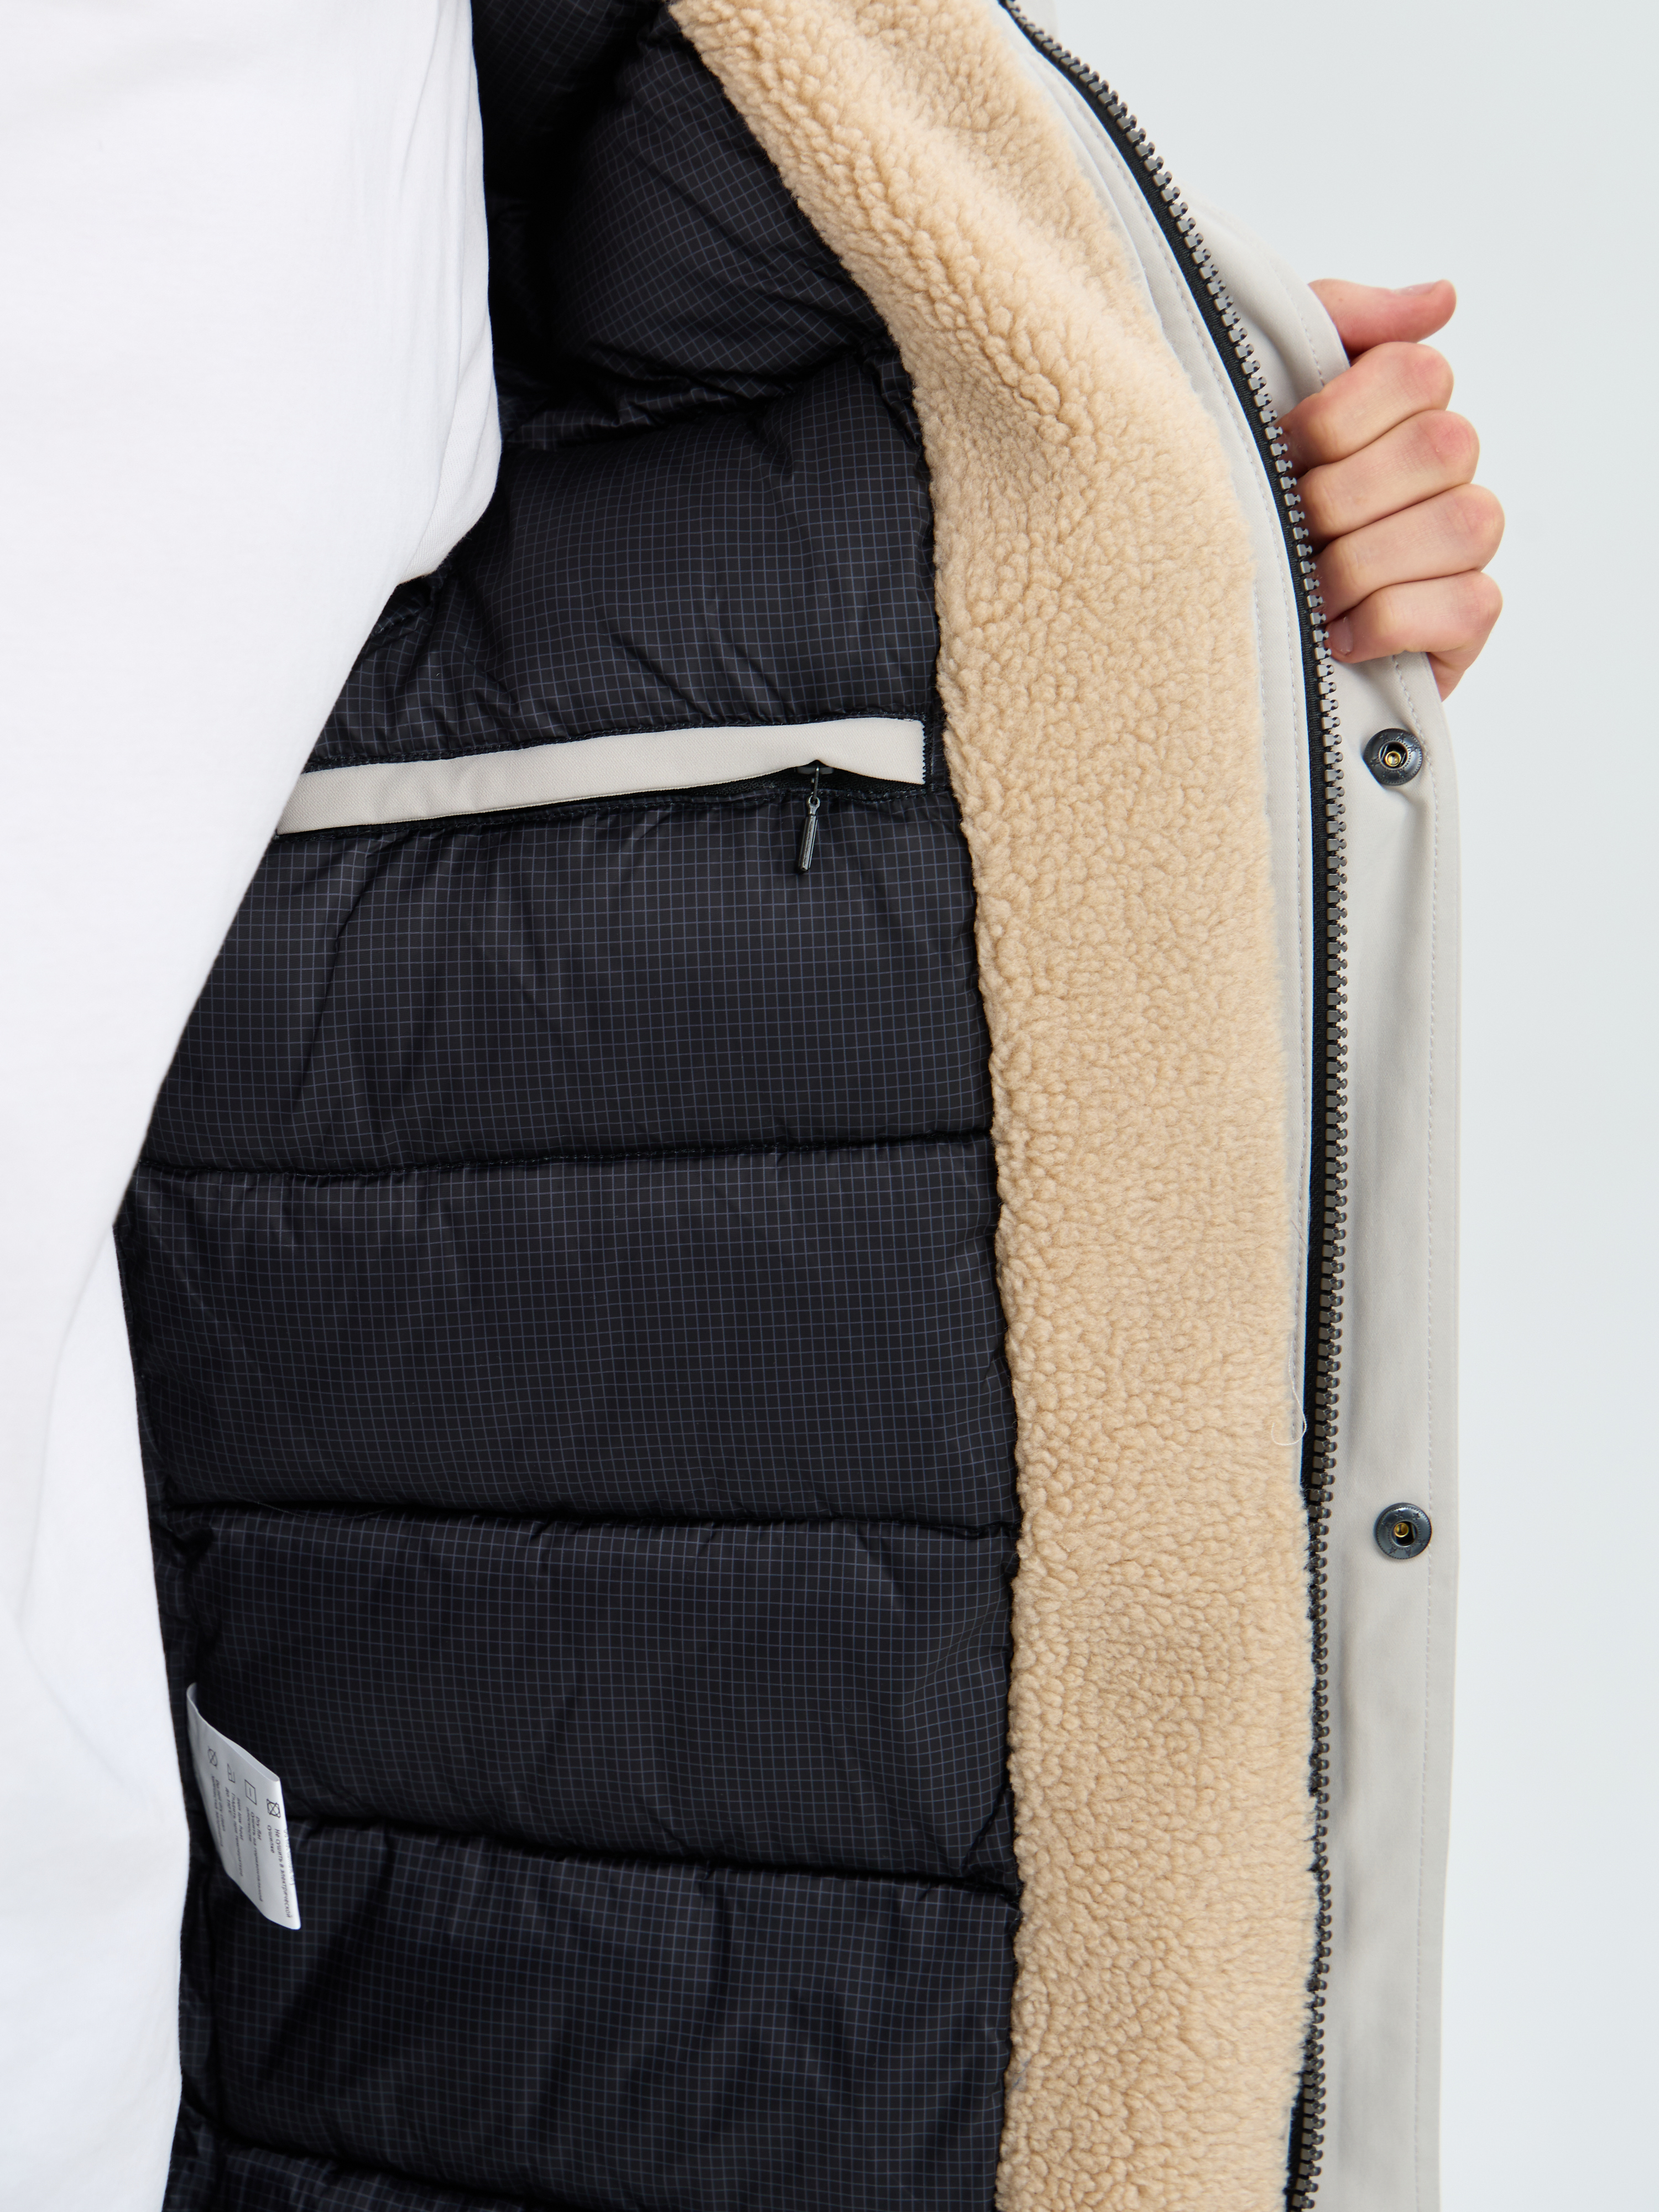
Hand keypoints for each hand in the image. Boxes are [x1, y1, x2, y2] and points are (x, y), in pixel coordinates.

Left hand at [1280, 280, 1502, 696]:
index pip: (1417, 370)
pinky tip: (1340, 636)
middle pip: (1442, 445)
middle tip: (1289, 533)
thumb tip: (1442, 298)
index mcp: (1401, 410)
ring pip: (1462, 522)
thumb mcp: (1264, 394)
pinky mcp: (1469, 622)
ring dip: (1362, 564)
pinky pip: (1470, 603)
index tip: (1282, 451)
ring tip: (1308, 593)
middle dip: (1341, 497)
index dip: (1339, 415)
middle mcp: (1446, 472)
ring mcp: (1465, 547)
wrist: (1204, 629)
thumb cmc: (1241, 510)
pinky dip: (1391, 621)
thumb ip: (1339, 322)